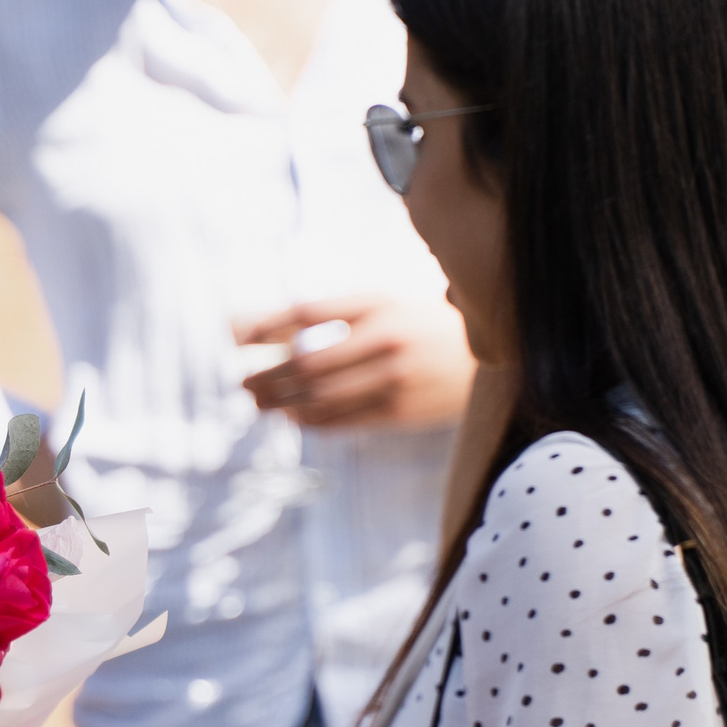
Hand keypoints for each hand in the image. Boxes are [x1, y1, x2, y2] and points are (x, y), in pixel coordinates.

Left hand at [237, 296, 473, 429]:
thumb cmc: (420, 326)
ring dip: (281, 403)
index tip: (241, 341)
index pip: (307, 314)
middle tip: (243, 384)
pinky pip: (342, 421)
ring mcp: (394, 379)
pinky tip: (293, 418)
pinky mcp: (400, 412)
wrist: (486, 356)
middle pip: (307, 362)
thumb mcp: (381, 305)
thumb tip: (261, 326)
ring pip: (320, 397)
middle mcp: (384, 340)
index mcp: (378, 305)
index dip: (267, 327)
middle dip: (267, 376)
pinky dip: (310, 421)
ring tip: (259, 404)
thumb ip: (329, 313)